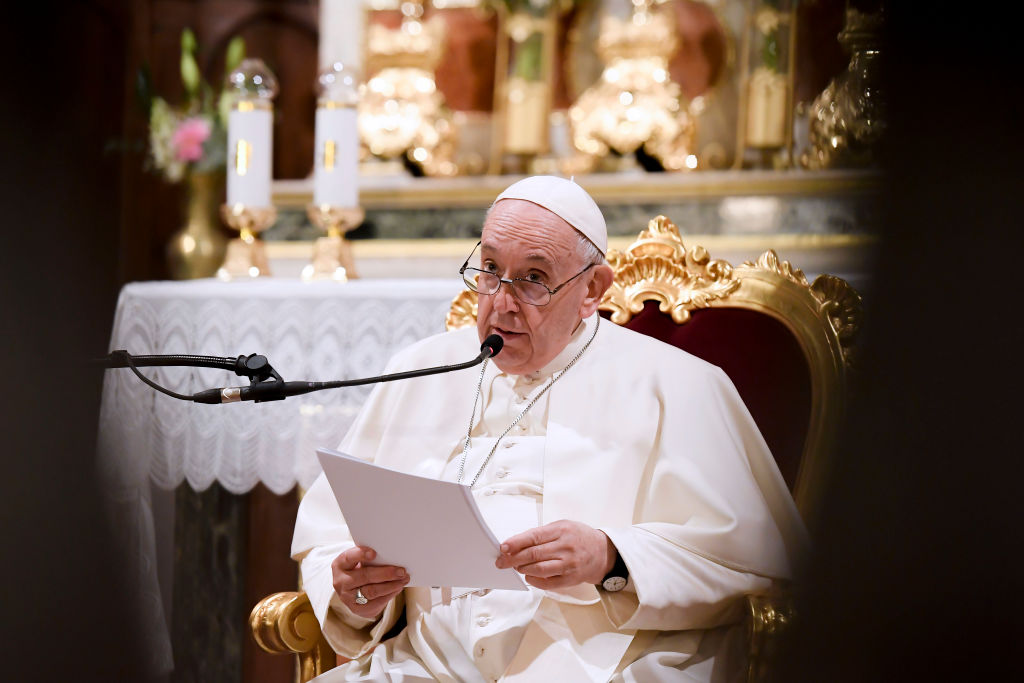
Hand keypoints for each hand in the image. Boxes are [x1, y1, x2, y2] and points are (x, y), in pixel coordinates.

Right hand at [331, 546, 409, 619]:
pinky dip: (390, 594)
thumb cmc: (359, 569)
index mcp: (340, 565)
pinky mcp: (356, 609)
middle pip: (364, 576)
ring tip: (404, 579)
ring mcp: (347, 597)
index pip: (349, 557)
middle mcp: (340, 582)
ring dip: (391, 585)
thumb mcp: (359, 561)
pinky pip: (376, 602)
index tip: (374, 553)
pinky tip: (398, 588)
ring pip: (372, 591)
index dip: (361, 554)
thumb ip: (370, 559)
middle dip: (386, 573)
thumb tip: (393, 557)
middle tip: (401, 571)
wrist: (352, 591)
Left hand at [494, 520, 615, 589]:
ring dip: (523, 569)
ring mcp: (568, 564)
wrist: (603, 553)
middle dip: (513, 558)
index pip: (534, 537)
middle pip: (534, 554)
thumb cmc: (579, 537)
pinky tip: (528, 576)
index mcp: (562, 531)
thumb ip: (543, 533)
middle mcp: (565, 547)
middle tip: (502, 561)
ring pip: (539, 569)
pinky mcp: (570, 579)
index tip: (503, 547)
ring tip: (516, 567)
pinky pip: (548, 582)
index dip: (516, 543)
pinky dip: (534, 580)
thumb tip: (518, 542)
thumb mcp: (563, 526)